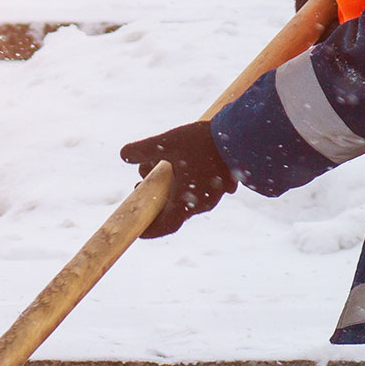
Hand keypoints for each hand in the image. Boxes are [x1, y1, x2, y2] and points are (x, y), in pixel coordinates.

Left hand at [119, 121, 237, 237]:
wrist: (241, 135)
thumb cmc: (202, 142)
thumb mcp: (167, 143)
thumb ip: (142, 150)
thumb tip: (123, 155)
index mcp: (187, 203)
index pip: (165, 226)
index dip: (150, 230)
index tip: (138, 228)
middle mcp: (202, 205)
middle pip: (173, 209)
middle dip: (155, 198)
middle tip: (141, 184)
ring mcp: (216, 195)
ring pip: (187, 196)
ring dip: (170, 186)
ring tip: (159, 166)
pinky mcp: (225, 183)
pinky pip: (201, 188)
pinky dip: (186, 181)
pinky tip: (182, 161)